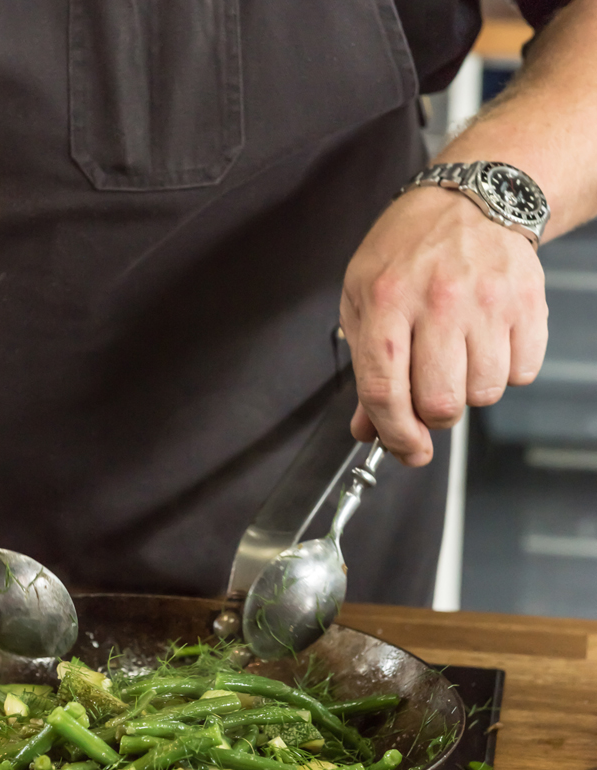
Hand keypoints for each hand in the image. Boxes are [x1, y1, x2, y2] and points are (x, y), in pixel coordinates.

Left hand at [339, 186, 547, 465]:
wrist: (471, 197)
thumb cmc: (408, 250)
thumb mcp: (363, 299)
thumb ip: (364, 369)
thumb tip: (368, 429)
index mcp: (386, 302)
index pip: (386, 391)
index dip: (395, 434)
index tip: (407, 450)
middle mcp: (438, 301)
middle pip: (440, 403)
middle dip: (434, 415)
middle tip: (431, 394)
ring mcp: (487, 301)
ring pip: (485, 393)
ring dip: (471, 391)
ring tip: (460, 358)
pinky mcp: (527, 302)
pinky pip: (522, 372)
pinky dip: (506, 370)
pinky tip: (488, 342)